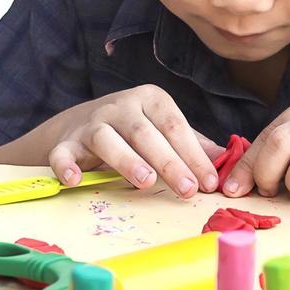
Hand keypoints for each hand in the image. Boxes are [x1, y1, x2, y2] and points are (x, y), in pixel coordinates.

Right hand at [47, 85, 222, 198]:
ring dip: (126, 160)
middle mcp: (120, 106)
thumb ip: (192, 144)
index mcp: (150, 99)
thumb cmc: (134, 132)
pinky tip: (75, 180)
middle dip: (168, 162)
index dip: (193, 155)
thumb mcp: (163, 131)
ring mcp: (91, 123)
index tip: (210, 182)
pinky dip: (67, 165)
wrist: (80, 125)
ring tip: (145, 182)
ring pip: (107, 139)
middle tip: (187, 189)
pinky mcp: (66, 142)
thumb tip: (226, 160)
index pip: (175, 126)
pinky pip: (63, 153)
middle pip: (145, 133)